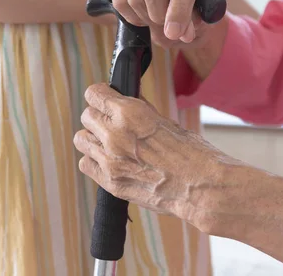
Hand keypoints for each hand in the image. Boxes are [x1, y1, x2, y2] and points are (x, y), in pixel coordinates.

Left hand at [74, 83, 230, 225]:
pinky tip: (110, 160)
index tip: (106, 98)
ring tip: (110, 142)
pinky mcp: (110, 182)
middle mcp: (114, 135)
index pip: (94, 94)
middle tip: (113, 122)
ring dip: (93, 138)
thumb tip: (127, 100)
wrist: (201, 187)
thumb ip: (142, 111)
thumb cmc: (192, 154)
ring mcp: (109, 161)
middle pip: (87, 116)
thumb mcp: (167, 122)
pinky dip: (94, 160)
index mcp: (129, 113)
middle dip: (99, 116)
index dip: (101, 95)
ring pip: (81, 139)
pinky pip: (86, 164)